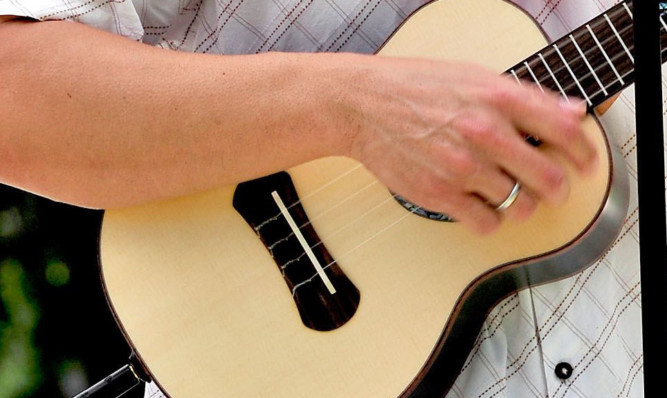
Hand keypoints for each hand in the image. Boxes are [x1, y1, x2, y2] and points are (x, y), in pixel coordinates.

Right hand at [344, 56, 596, 233]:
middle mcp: (484, 133)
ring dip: (519, 203)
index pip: (563, 131)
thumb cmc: (415, 86)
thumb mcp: (474, 76)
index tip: (583, 163)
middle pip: (548, 178)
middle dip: (557, 189)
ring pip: (518, 203)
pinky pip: (486, 222)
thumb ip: (524, 96)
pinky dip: (490, 219)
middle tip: (552, 190)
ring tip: (503, 192)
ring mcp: (462, 167)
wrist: (364, 105)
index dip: (583, 152)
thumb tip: (570, 112)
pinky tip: (479, 205)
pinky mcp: (439, 194)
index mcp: (498, 98)